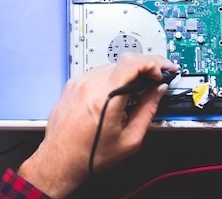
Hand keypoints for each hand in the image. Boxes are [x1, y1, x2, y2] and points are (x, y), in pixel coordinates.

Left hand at [17, 54, 177, 198]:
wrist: (60, 161)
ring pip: (111, 65)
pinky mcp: (72, 85)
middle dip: (145, 67)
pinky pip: (98, 72)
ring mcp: (78, 83)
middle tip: (159, 76)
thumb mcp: (129, 140)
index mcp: (104, 98)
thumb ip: (147, 110)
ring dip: (128, 72)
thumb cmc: (90, 155)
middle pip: (124, 61)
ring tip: (139, 86)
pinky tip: (118, 91)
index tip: (162, 72)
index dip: (152, 64)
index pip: (132, 63)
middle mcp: (89, 85)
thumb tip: (158, 91)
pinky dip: (112, 78)